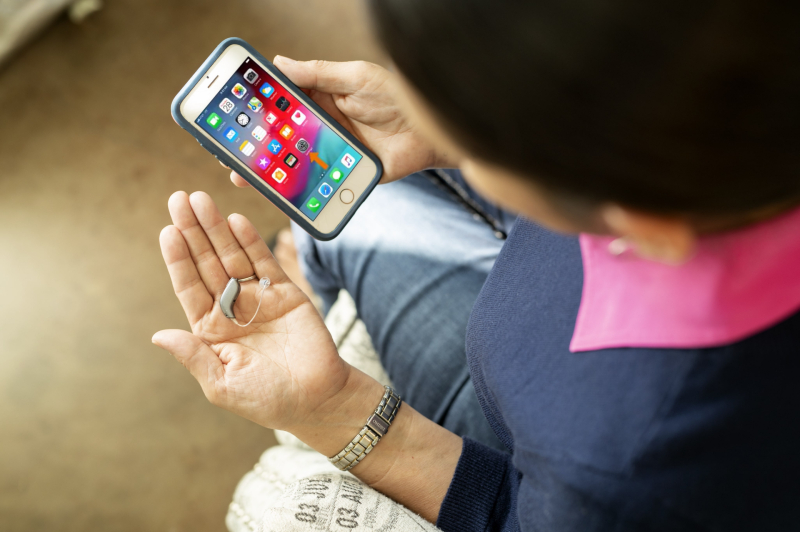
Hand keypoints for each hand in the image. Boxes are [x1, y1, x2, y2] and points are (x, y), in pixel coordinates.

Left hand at [153, 192, 462, 523]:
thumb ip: (193, 356)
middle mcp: (232, 309)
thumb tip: (158, 335)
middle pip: (208, 262)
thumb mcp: (222, 384)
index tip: (167, 231)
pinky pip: (264, 262)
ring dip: (218, 228)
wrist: (317, 400)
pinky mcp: (286, 294)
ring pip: (233, 256)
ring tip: (202, 201)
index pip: (189, 286)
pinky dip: (251, 241)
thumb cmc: (268, 399)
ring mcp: (258, 298)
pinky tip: (236, 221)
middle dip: (194, 231)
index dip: (178, 259)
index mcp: (211, 330)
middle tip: (179, 200)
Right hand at [229, 57, 456, 187]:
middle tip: (229, 153)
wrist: (431, 133)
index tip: (232, 115)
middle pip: (283, 137)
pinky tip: (282, 194)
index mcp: (322, 100)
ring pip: (295, 162)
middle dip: (256, 146)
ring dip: (271, 170)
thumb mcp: (356, 78)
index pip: (282, 104)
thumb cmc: (398, 97)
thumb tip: (280, 62)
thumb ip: (319, 74)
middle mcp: (324, 126)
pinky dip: (300, 189)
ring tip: (246, 176)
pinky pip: (319, 183)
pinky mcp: (345, 173)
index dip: (258, 110)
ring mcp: (333, 152)